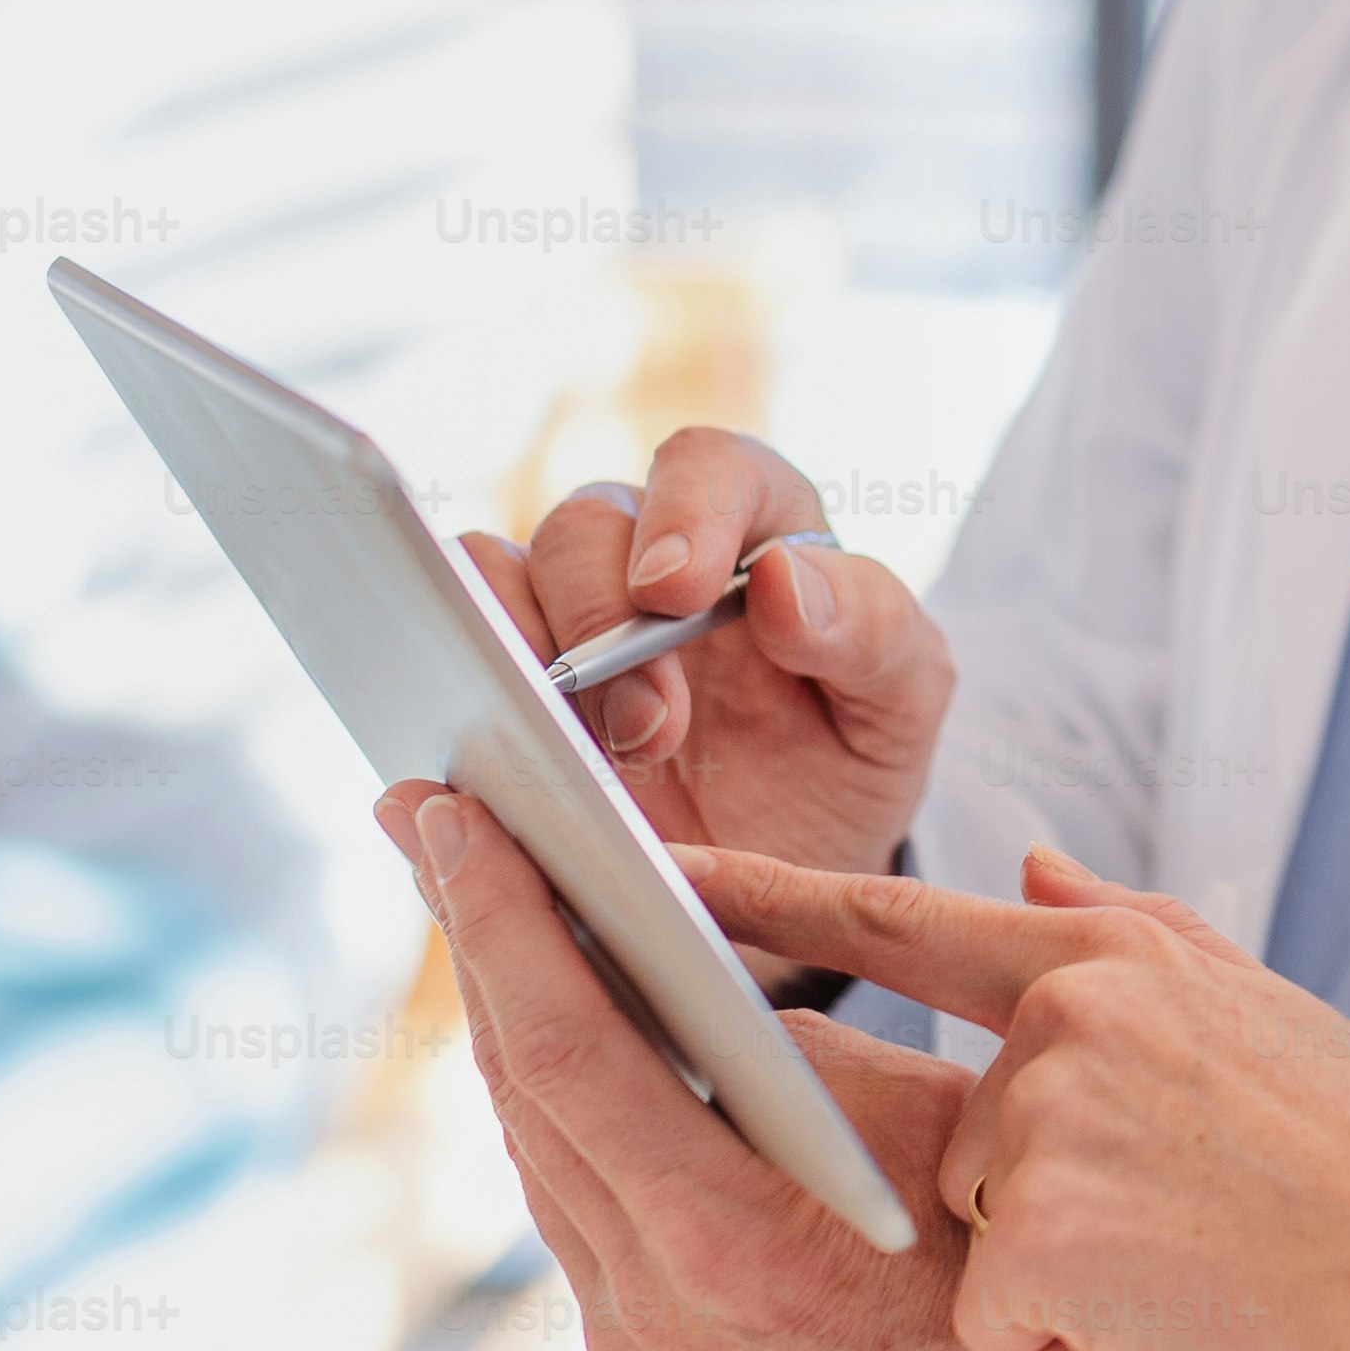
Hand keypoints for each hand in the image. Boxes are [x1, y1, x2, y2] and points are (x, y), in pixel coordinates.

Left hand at [382, 781, 1138, 1350]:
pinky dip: (563, 1105)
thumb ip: (792, 1040)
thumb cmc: (1026, 1265)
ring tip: (480, 896)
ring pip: (537, 1152)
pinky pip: (577, 1209)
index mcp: (732, 1246)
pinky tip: (555, 1021)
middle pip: (524, 1095)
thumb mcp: (933, 1114)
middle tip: (436, 821)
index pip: (568, 1056)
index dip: (502, 925)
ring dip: (510, 1018)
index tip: (459, 821)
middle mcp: (657, 1315)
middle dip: (479, 944)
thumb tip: (677, 946)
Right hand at [456, 427, 948, 881]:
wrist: (784, 886)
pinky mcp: (505, 690)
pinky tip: (507, 764)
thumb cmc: (848, 762)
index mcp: (757, 526)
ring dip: (525, 658)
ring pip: (493, 576)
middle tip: (649, 728)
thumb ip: (869, 628)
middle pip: (583, 527)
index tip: (673, 588)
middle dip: (602, 621)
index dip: (682, 510)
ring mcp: (564, 621)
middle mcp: (645, 554)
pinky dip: (462, 695)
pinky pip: (448, 655)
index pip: (707, 464)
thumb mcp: (901, 704)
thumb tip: (783, 578)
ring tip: (585, 756)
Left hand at [682, 840, 1349, 1350]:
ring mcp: (1045, 1123)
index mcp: (1104, 958)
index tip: (649, 869)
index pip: (896, 917)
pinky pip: (991, 1321)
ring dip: (1052, 1283)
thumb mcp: (1259, 1014)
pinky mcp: (1038, 1237)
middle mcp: (1061, 1019)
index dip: (764, 896)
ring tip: (1184, 1272)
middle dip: (1013, 1206)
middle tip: (1154, 1220)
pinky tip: (1168, 1331)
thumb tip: (1024, 861)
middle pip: (933, 1133)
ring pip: (960, 1236)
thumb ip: (1129, 932)